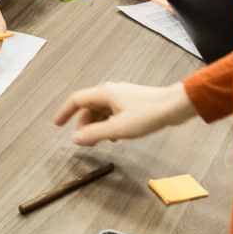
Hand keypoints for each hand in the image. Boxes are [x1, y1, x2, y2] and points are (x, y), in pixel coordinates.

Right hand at [54, 82, 195, 145]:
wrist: (174, 106)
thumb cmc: (148, 114)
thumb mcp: (118, 129)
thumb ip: (94, 134)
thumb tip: (75, 138)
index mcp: (104, 94)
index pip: (76, 100)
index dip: (65, 113)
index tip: (57, 124)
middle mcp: (111, 92)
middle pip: (89, 107)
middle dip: (82, 124)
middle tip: (81, 141)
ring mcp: (122, 96)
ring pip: (101, 111)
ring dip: (96, 126)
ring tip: (98, 142)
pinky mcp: (132, 103)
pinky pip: (113, 113)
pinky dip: (108, 124)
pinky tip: (114, 137)